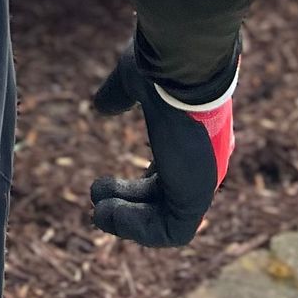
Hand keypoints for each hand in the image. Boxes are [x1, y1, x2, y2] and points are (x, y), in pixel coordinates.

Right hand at [89, 39, 237, 249]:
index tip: (110, 186)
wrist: (183, 66)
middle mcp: (200, 162)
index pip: (170, 172)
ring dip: (128, 220)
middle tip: (96, 197)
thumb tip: (100, 106)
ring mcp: (200, 180)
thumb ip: (120, 95)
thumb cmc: (163, 66)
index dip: (142, 185)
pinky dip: (136, 227)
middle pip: (165, 197)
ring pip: (166, 218)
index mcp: (192, 136)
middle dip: (129, 201)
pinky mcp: (196, 197)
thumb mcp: (135, 79)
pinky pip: (171, 232)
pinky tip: (107, 212)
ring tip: (97, 212)